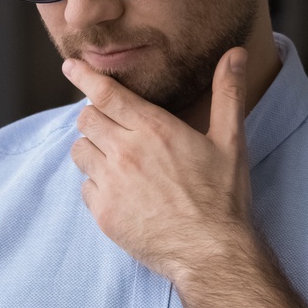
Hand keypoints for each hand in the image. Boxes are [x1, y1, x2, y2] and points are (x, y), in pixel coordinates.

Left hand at [62, 47, 254, 282]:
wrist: (212, 253)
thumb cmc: (224, 197)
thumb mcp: (230, 141)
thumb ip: (228, 94)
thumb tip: (236, 54)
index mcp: (154, 129)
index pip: (106, 93)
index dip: (84, 76)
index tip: (71, 67)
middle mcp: (126, 152)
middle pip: (86, 119)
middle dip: (95, 117)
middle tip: (112, 126)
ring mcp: (111, 184)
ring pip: (79, 151)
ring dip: (92, 149)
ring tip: (117, 159)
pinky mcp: (103, 213)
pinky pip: (84, 187)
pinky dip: (96, 184)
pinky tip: (121, 191)